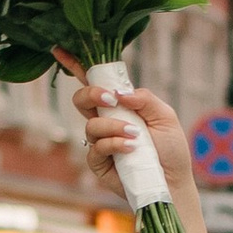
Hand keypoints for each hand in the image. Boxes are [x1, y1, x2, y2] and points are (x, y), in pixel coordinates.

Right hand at [59, 56, 193, 205]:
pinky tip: (130, 149)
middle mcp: (106, 121)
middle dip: (92, 94)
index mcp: (120, 105)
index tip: (59, 49)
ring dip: (113, 126)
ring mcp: (100, 142)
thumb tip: (118, 92)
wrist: (173, 183)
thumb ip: (144, 99)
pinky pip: (96, 148)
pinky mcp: (99, 163)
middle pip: (81, 99)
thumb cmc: (171, 150)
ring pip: (90, 124)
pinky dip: (114, 144)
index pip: (95, 82)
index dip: (76, 66)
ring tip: (135, 136)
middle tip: (110, 100)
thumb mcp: (165, 116)